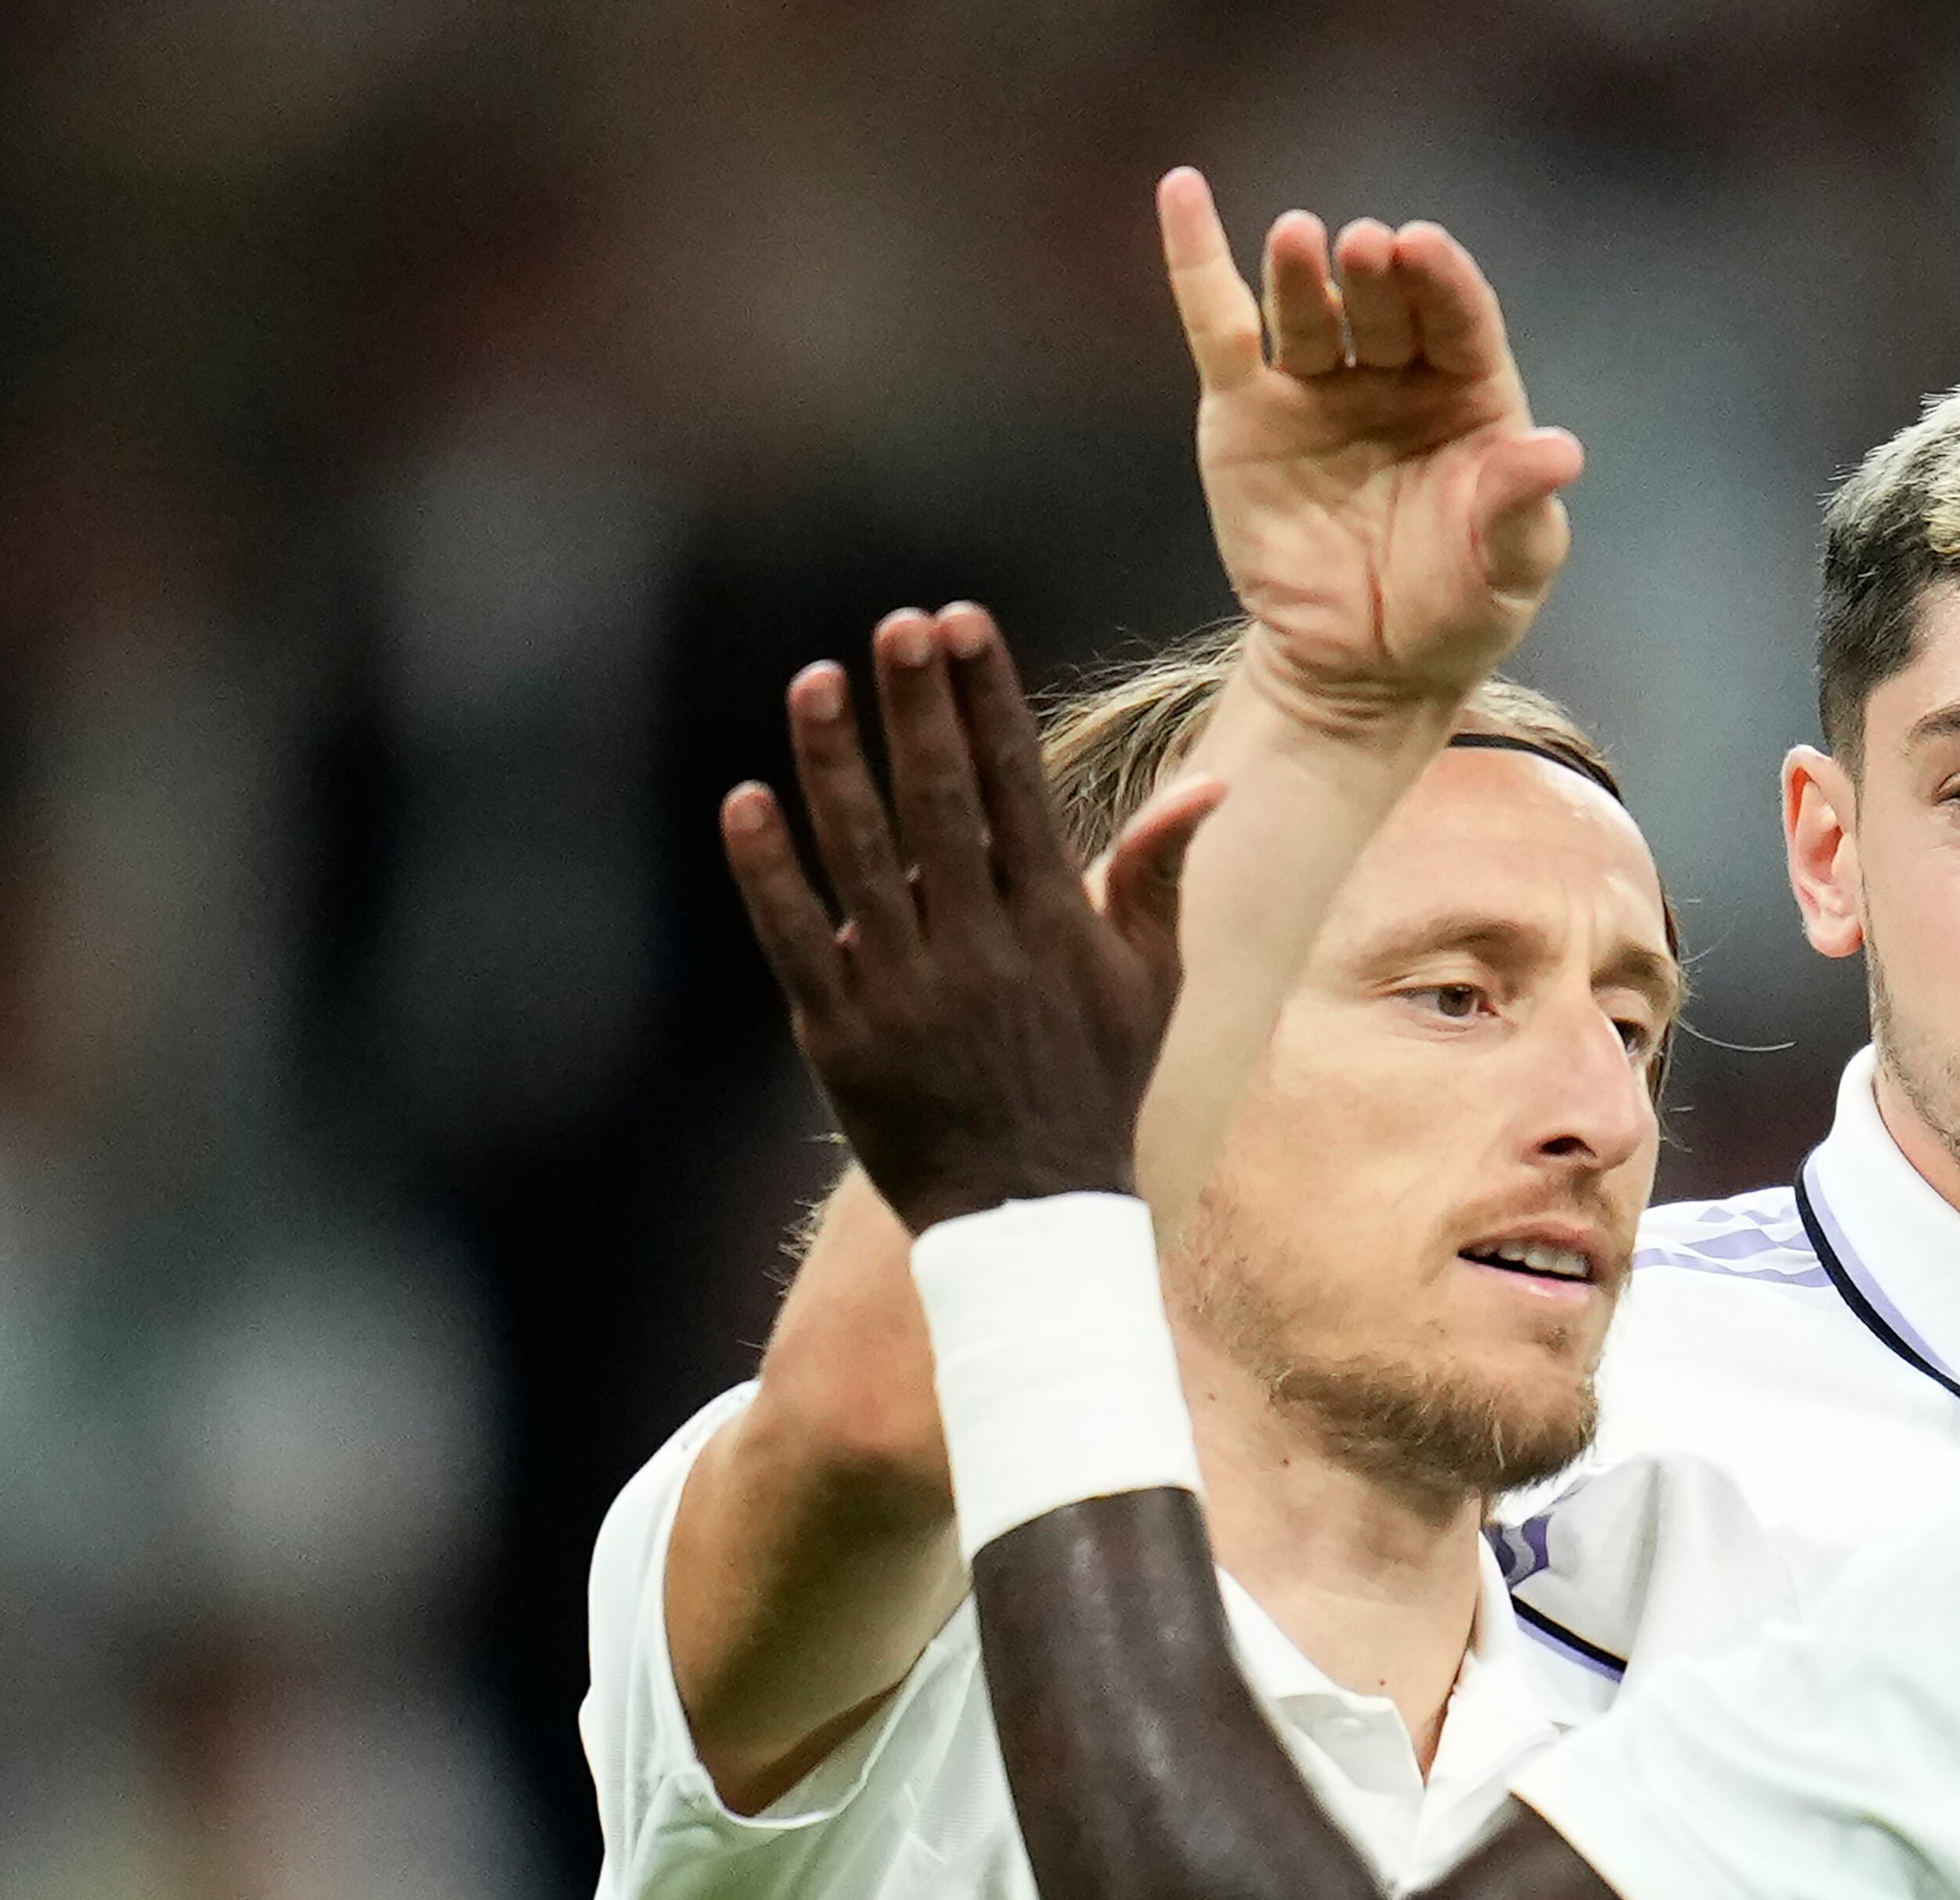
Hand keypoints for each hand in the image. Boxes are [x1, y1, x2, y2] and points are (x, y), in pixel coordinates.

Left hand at [721, 603, 1226, 1234]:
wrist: (1030, 1214)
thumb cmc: (1092, 1083)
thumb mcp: (1148, 983)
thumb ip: (1159, 877)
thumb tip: (1210, 784)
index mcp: (1052, 925)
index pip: (1018, 786)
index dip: (987, 699)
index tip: (962, 623)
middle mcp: (981, 948)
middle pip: (942, 804)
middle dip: (919, 707)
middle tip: (896, 625)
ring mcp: (906, 992)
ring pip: (861, 860)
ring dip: (837, 765)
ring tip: (818, 680)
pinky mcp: (841, 1037)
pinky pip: (795, 942)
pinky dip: (769, 874)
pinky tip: (747, 801)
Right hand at [1159, 169, 1583, 727]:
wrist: (1368, 672)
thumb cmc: (1456, 611)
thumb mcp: (1508, 570)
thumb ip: (1523, 507)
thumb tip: (1560, 450)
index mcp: (1472, 394)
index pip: (1462, 320)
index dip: (1445, 282)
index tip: (1424, 248)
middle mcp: (1396, 374)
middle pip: (1386, 306)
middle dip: (1378, 275)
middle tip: (1368, 246)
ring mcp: (1318, 385)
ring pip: (1309, 312)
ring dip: (1303, 273)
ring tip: (1300, 238)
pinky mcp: (1246, 410)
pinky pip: (1220, 327)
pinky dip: (1197, 261)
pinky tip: (1182, 194)